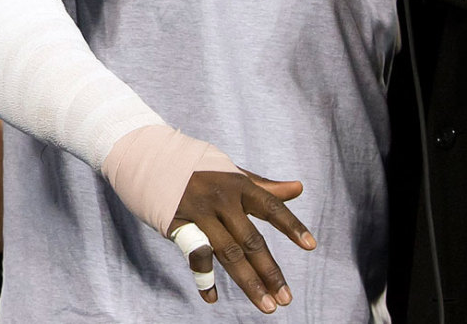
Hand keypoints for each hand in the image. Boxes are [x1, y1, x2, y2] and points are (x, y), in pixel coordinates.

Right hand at [169, 169, 314, 312]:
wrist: (154, 159)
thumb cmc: (202, 170)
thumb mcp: (233, 173)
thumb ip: (265, 186)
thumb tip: (299, 188)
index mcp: (238, 185)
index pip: (270, 207)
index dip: (291, 226)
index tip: (311, 246)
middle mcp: (221, 199)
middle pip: (251, 240)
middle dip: (270, 271)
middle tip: (286, 298)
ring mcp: (200, 213)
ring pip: (228, 254)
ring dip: (249, 283)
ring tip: (267, 306)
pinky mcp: (178, 225)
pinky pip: (195, 257)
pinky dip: (204, 279)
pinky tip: (213, 299)